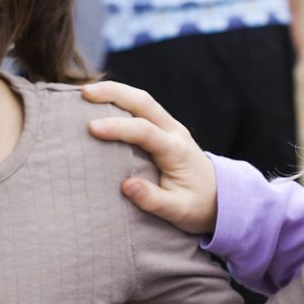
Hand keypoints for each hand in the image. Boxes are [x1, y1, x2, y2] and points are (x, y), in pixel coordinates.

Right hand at [81, 81, 217, 234]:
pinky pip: (142, 107)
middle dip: (114, 93)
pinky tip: (100, 102)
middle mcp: (174, 132)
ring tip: (85, 93)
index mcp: (177, 151)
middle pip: (144, 102)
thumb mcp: (178, 212)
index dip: (118, 128)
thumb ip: (154, 200)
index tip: (92, 128)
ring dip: (115, 92)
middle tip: (84, 94)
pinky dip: (120, 100)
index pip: (145, 131)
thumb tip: (126, 186)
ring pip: (142, 100)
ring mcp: (170, 127)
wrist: (220, 197)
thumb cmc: (197, 206)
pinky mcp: (164, 128)